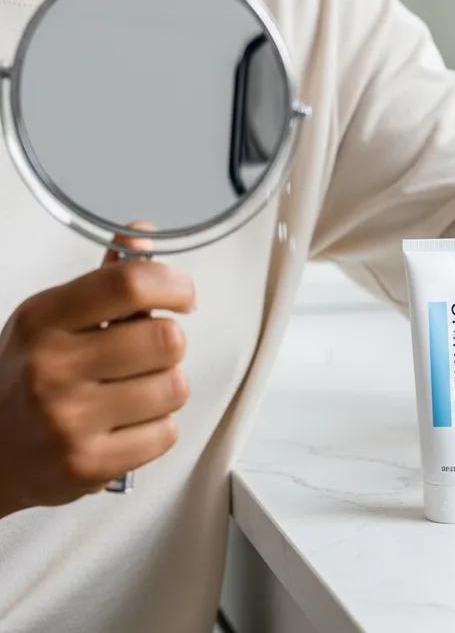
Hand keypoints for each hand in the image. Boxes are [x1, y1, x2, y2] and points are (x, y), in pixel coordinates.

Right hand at [0, 234, 194, 516]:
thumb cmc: (27, 377)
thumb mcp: (52, 318)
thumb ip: (105, 279)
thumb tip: (142, 232)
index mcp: (44, 319)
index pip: (130, 283)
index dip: (173, 285)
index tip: (182, 295)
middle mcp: (51, 368)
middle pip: (167, 338)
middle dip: (168, 345)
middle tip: (146, 354)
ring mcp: (67, 421)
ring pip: (175, 387)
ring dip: (165, 388)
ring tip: (132, 392)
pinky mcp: (87, 466)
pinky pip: (167, 433)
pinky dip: (156, 429)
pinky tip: (125, 426)